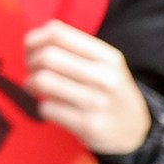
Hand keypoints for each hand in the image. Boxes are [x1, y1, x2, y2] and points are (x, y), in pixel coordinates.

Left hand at [26, 21, 151, 156]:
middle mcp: (106, 77)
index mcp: (108, 57)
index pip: (57, 33)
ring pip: (42, 80)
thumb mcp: (103, 65)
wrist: (134, 130)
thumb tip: (29, 42)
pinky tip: (53, 109)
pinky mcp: (88, 125)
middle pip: (47, 56)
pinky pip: (47, 108)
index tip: (30, 51)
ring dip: (30, 84)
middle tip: (32, 72)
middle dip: (30, 63)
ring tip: (35, 88)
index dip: (33, 40)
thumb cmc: (106, 92)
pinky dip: (43, 107)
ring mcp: (98, 102)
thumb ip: (71, 49)